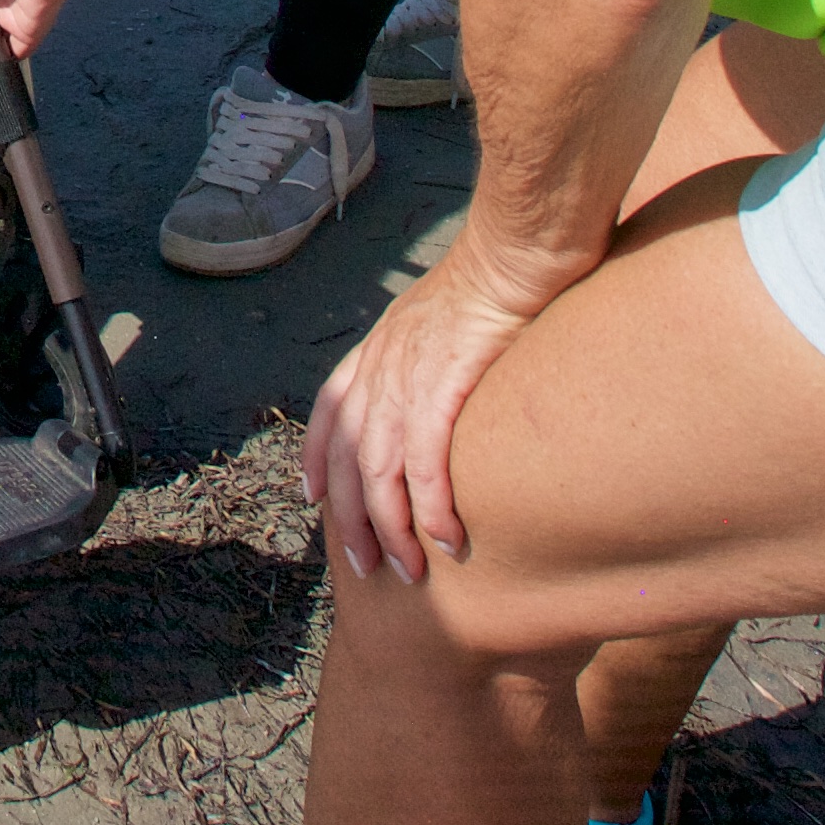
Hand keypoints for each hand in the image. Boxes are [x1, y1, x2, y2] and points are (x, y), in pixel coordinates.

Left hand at [307, 243, 566, 584]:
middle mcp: (378, 369)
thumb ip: (425, 354)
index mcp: (375, 351)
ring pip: (379, 474)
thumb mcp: (436, 318)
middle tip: (366, 566)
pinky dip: (432, 509)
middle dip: (352, 519)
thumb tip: (439, 380)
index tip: (313, 498)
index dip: (316, 459)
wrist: (512, 254)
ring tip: (409, 570)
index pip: (328, 412)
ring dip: (392, 530)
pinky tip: (448, 540)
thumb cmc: (490, 280)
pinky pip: (426, 466)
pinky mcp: (439, 390)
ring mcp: (403, 381)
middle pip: (347, 460)